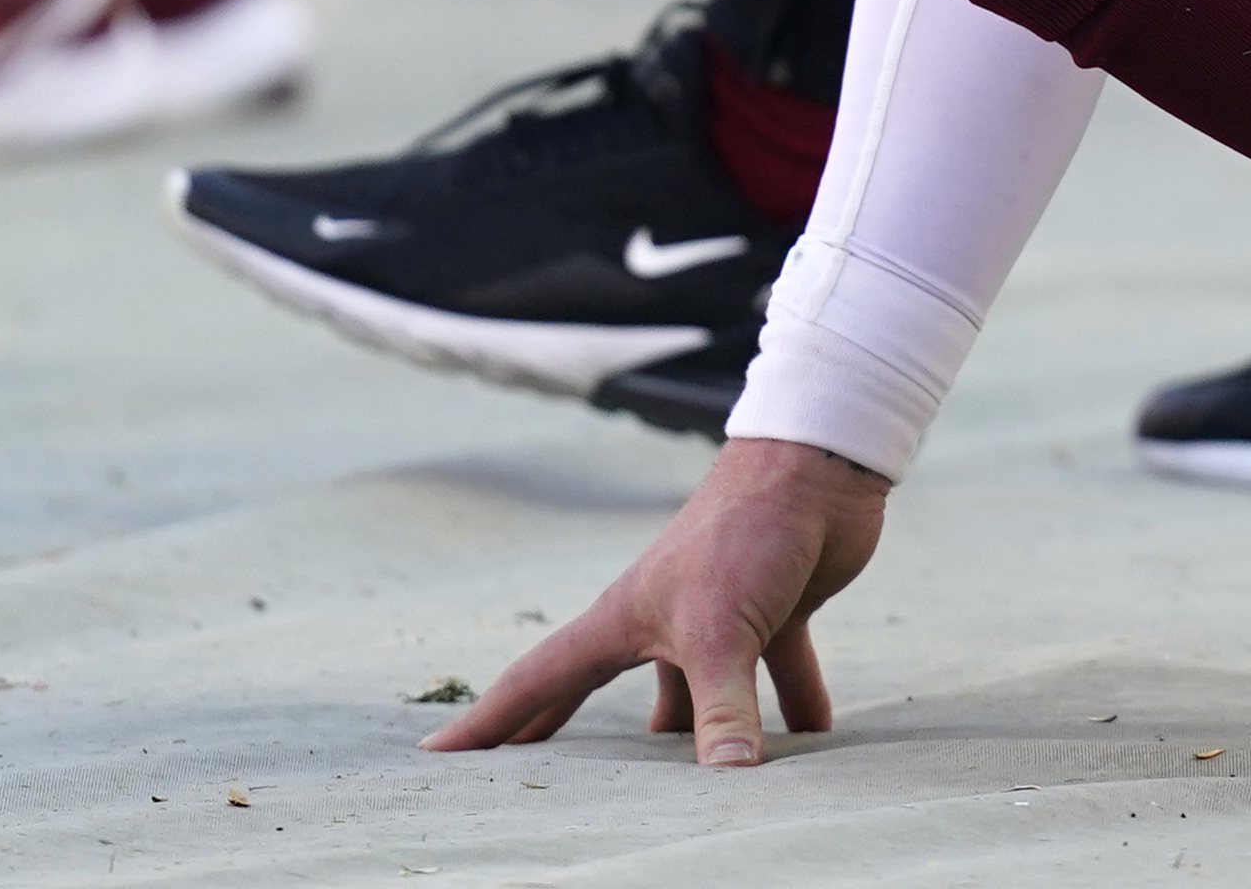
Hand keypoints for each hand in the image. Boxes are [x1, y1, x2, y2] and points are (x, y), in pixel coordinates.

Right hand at [424, 437, 890, 767]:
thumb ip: (722, 711)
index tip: (433, 754)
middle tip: (537, 777)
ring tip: (694, 787)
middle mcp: (662, 621)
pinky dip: (794, 707)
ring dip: (699, 735)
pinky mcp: (777, 611)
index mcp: (622, 621)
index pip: (537, 682)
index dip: (487, 723)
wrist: (817, 465)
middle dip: (570, 733)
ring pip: (700, 693)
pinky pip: (782, 674)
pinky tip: (810, 745)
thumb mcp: (722, 633)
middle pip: (603, 692)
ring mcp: (721, 616)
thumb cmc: (745, 534)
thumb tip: (725, 785)